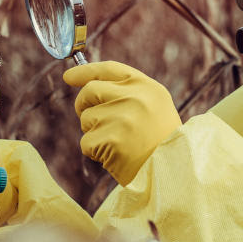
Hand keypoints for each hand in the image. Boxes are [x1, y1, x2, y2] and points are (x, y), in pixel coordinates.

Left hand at [63, 61, 181, 185]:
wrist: (173, 172)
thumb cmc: (161, 142)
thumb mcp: (154, 108)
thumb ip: (127, 93)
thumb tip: (86, 86)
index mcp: (148, 87)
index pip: (109, 69)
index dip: (85, 71)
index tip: (69, 77)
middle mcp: (135, 97)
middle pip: (90, 90)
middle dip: (83, 105)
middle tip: (88, 119)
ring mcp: (123, 118)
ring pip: (86, 118)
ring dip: (93, 132)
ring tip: (116, 143)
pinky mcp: (112, 140)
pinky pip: (86, 142)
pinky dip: (94, 151)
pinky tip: (114, 156)